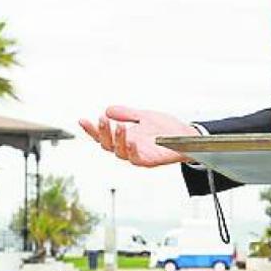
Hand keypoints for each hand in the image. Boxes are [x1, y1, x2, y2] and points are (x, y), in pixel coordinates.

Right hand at [78, 105, 199, 167]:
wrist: (188, 137)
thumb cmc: (166, 129)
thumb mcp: (144, 116)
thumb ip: (127, 114)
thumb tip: (107, 109)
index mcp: (125, 138)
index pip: (104, 136)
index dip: (92, 130)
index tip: (82, 120)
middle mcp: (128, 149)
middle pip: (108, 145)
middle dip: (103, 133)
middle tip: (102, 120)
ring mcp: (138, 156)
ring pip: (120, 152)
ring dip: (117, 139)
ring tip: (118, 126)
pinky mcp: (150, 161)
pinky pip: (137, 159)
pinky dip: (132, 151)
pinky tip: (132, 141)